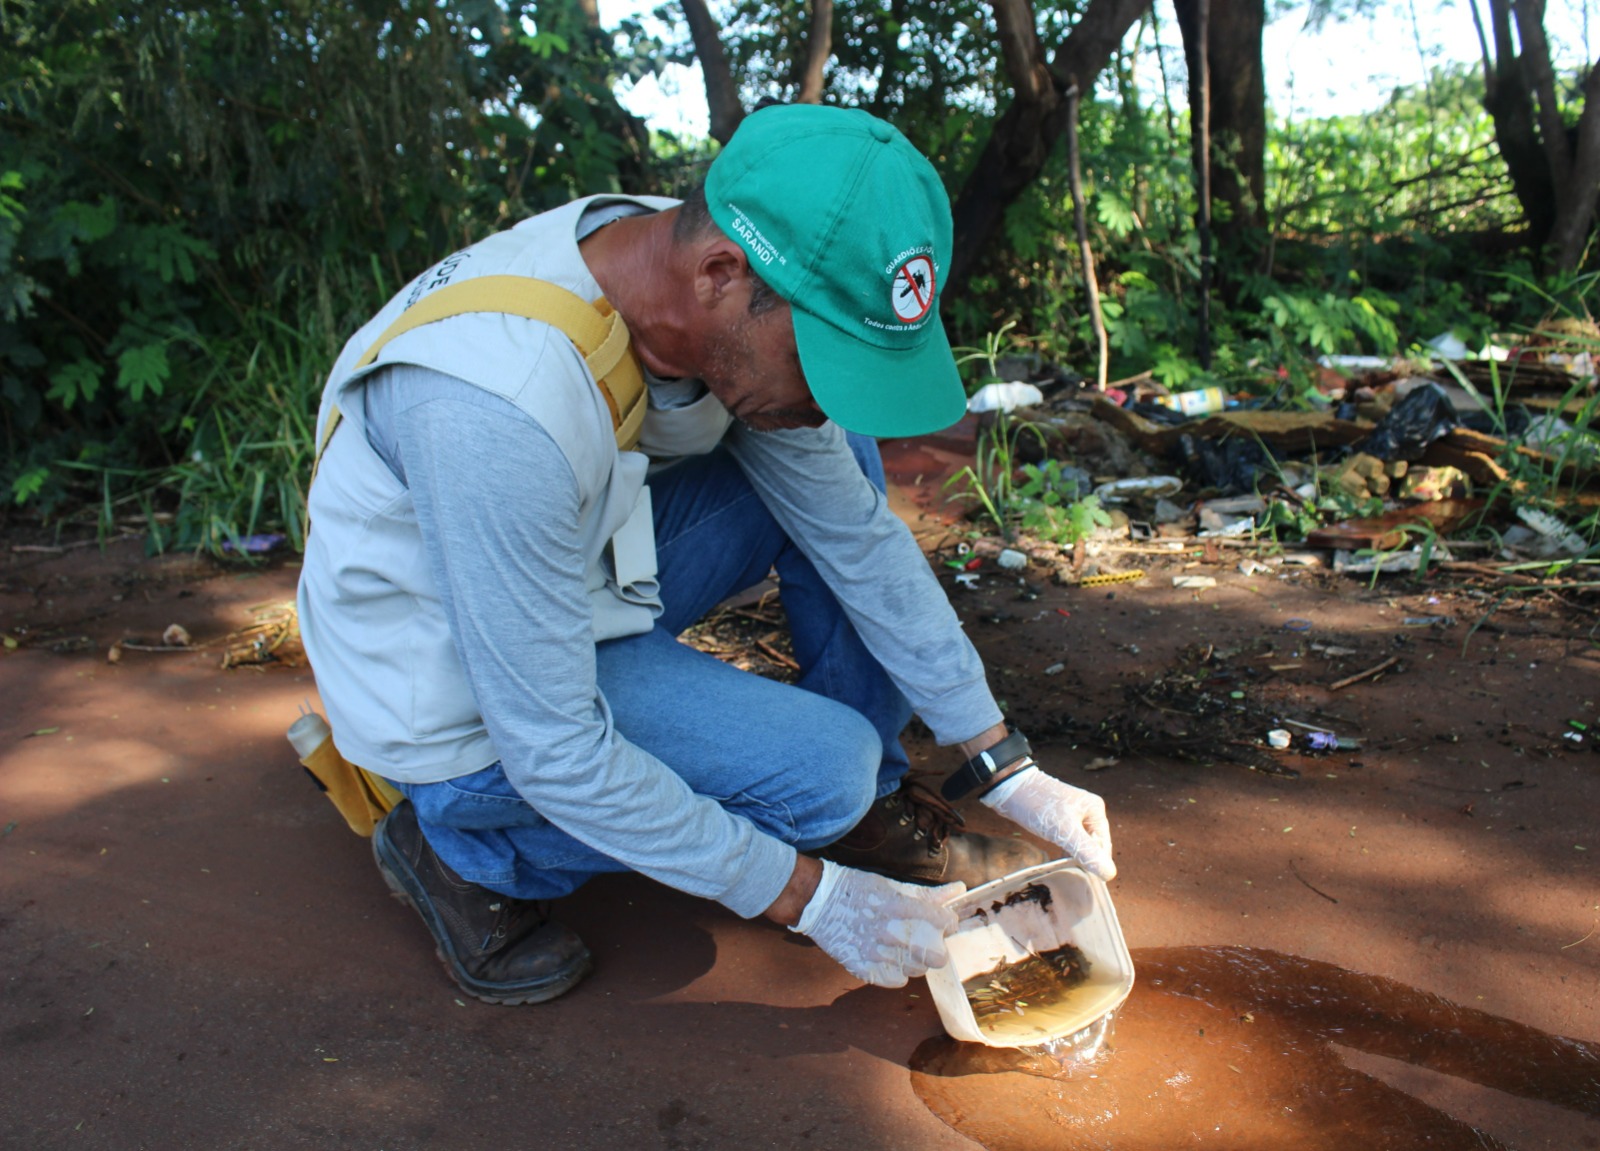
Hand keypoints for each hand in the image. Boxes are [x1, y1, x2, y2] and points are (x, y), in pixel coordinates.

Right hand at [792, 860, 963, 986]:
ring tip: (909, 950)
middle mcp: (889, 931)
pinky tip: (895, 963)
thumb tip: (958, 889)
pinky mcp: (861, 966)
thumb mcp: (892, 885)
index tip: (947, 922)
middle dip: (937, 948)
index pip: (940, 921)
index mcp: (898, 906)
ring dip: (917, 961)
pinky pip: (893, 981)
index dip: (949, 922)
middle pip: (933, 955)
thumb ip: (927, 894)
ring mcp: (874, 952)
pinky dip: (898, 974)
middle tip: (930, 941)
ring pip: (915, 970)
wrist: (818, 900)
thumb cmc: (857, 889)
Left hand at [981, 764, 1116, 880]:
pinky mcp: (1060, 820)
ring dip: (1075, 857)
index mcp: (1095, 811)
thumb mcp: (1063, 831)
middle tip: (1072, 875)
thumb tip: (1109, 873)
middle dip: (1085, 860)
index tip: (1084, 878)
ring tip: (1065, 870)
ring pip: (1081, 844)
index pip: (1103, 846)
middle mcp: (1088, 812)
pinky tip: (1059, 861)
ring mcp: (1074, 815)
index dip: (1096, 864)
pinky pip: (1069, 841)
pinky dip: (1066, 851)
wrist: (1009, 788)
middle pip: (1093, 846)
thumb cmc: (1037, 805)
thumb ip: (1087, 852)